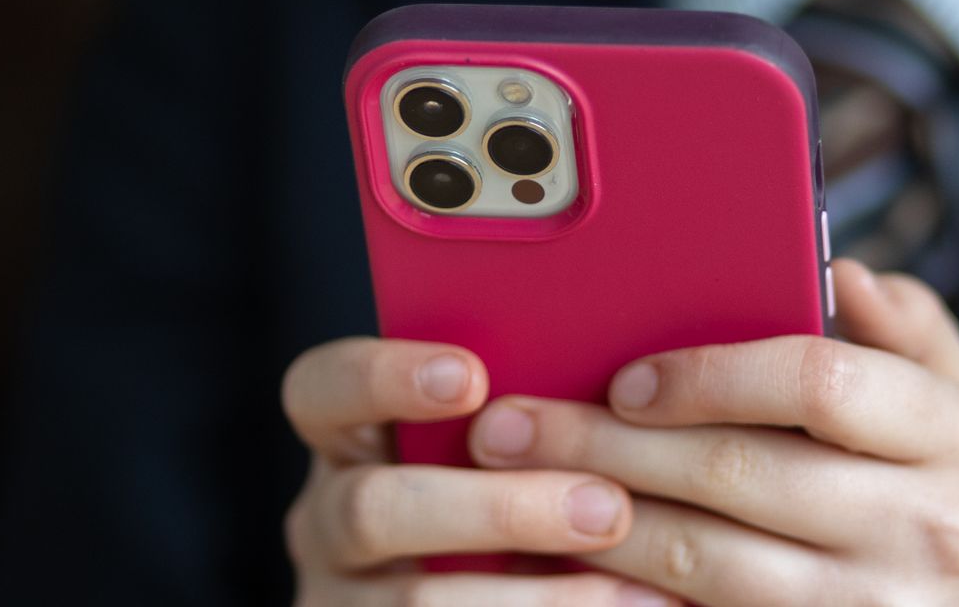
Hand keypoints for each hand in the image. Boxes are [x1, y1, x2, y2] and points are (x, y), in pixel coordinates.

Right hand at [280, 337, 678, 604]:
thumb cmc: (521, 489)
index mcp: (347, 437)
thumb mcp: (501, 448)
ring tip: (636, 589)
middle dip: (497, 510)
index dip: (385, 378)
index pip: (322, 388)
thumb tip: (627, 375)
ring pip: (415, 602)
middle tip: (607, 508)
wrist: (502, 596)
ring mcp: (342, 598)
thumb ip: (527, 411)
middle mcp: (325, 520)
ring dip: (535, 597)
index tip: (471, 378)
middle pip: (373, 509)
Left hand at [467, 259, 958, 605]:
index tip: (626, 376)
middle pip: (738, 471)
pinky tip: (572, 567)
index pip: (817, 380)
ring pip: (705, 560)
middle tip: (512, 424)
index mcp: (954, 435)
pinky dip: (628, 594)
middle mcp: (923, 527)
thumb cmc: (952, 496)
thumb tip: (847, 271)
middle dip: (608, 444)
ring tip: (519, 492)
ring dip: (596, 523)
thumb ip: (910, 327)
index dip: (709, 373)